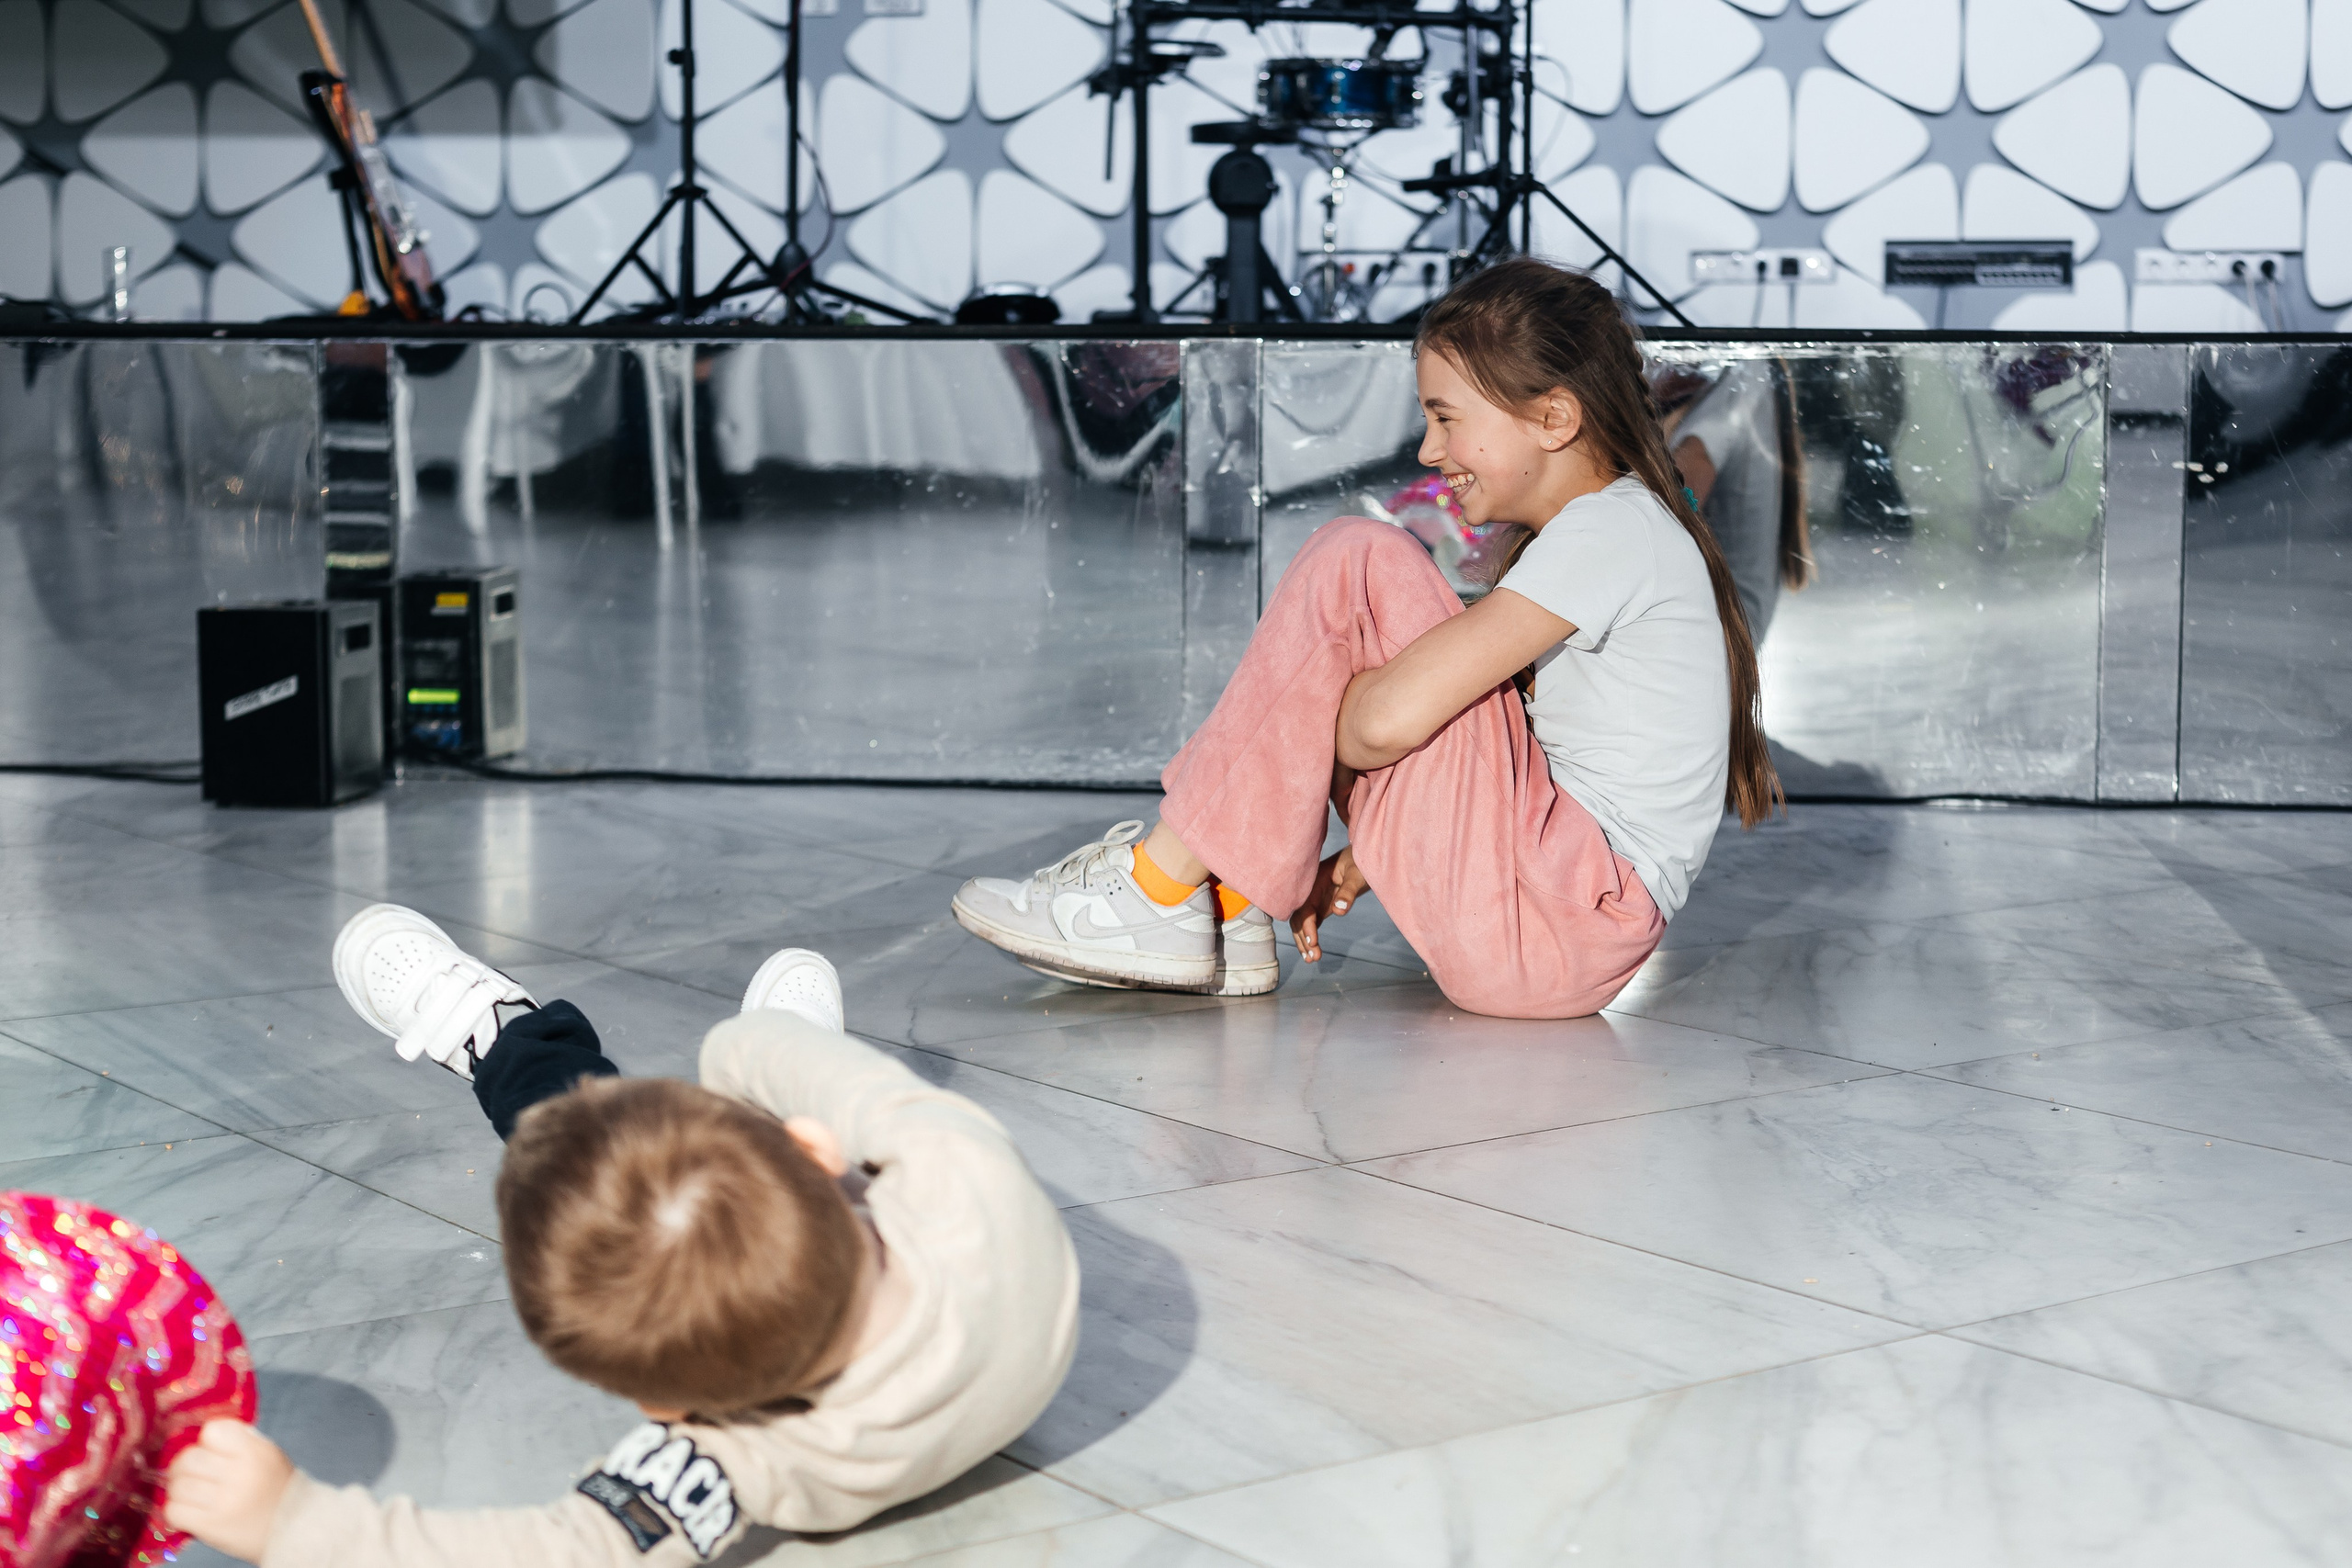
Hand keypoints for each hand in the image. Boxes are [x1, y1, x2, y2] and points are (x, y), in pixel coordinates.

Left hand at [164, 1419, 294, 1563]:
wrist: (293, 1527)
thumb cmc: (276, 1487)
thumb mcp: (268, 1454)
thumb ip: (240, 1441)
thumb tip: (201, 1434)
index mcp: (256, 1451)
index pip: (213, 1430)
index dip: (207, 1440)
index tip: (211, 1450)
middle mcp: (241, 1474)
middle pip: (189, 1458)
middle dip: (184, 1465)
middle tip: (191, 1473)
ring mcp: (225, 1502)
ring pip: (178, 1486)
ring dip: (179, 1489)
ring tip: (190, 1494)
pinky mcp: (211, 1526)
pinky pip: (175, 1511)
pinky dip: (176, 1511)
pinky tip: (189, 1511)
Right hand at [1289, 845, 1367, 962]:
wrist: (1363, 856)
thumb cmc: (1360, 862)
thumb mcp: (1357, 874)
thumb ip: (1348, 891)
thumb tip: (1339, 911)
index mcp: (1313, 882)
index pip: (1304, 908)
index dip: (1307, 926)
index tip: (1314, 942)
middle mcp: (1309, 892)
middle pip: (1298, 918)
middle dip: (1303, 938)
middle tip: (1313, 957)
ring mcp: (1314, 899)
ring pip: (1302, 924)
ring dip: (1305, 941)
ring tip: (1312, 960)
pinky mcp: (1321, 905)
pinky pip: (1311, 924)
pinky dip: (1311, 938)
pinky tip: (1313, 953)